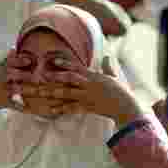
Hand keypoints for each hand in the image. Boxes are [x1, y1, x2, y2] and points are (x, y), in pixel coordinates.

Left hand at [11, 55, 143, 123]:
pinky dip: (62, 109)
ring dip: (53, 92)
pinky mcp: (88, 108)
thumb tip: (107, 57)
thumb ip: (108, 67)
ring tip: (40, 92)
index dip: (65, 63)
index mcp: (94, 76)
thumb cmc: (122, 92)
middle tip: (40, 76)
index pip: (77, 67)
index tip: (53, 60)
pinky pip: (73, 108)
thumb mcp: (114, 77)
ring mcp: (87, 97)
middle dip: (54, 77)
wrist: (127, 107)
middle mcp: (89, 85)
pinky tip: (51, 110)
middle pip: (68, 79)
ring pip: (67, 93)